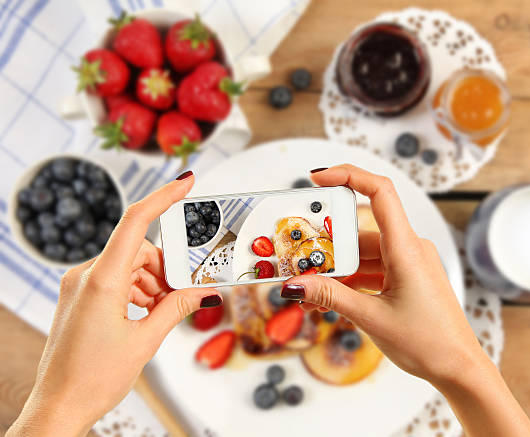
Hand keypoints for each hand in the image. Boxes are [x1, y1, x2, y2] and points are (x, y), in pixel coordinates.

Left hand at [7, 172, 220, 436]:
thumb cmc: (92, 379)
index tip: (186, 182)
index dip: (163, 197)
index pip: (135, 222)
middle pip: (138, 250)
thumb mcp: (145, 341)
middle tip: (182, 293)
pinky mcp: (79, 295)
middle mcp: (86, 275)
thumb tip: (203, 293)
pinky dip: (136, 290)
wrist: (57, 408)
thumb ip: (176, 308)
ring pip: (128, 265)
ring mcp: (79, 285)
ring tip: (162, 311)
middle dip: (165, 268)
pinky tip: (146, 313)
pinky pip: (115, 278)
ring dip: (152, 282)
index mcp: (101, 281)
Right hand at [281, 165, 529, 436]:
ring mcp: (408, 263)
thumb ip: (330, 297)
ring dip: (337, 269)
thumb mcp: (372, 318)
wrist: (459, 368)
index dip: (348, 175)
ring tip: (309, 288)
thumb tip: (295, 285)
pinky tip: (328, 297)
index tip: (318, 179)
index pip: (380, 192)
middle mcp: (409, 248)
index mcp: (406, 248)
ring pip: (363, 253)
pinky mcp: (406, 278)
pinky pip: (372, 269)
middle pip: (360, 230)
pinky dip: (351, 280)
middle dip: (328, 245)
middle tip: (299, 258)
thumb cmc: (428, 342)